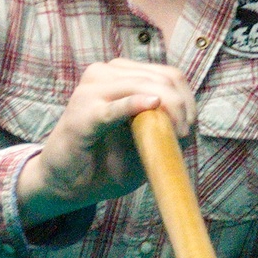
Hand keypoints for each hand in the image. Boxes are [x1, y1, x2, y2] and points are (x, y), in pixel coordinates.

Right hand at [16, 60, 195, 222]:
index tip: (191, 127)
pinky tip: (152, 106)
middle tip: (184, 136)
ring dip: (166, 112)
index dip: (186, 98)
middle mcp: (103, 74)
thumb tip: (190, 117)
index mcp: (119, 74)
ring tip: (171, 138)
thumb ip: (163, 123)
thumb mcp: (142, 139)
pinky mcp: (83, 114)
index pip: (168, 74)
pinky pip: (115, 108)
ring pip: (143, 87)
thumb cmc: (105, 160)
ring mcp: (90, 90)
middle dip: (181, 106)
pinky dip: (134, 106)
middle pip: (161, 78)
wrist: (66, 183)